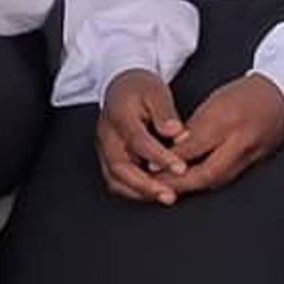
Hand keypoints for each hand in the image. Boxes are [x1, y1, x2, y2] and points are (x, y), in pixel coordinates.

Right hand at [95, 69, 188, 204]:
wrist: (121, 87)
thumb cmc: (140, 88)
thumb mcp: (156, 91)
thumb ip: (166, 113)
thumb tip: (177, 133)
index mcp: (118, 114)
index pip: (138, 141)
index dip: (160, 157)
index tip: (181, 168)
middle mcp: (106, 134)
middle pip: (119, 166)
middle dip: (146, 185)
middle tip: (170, 194)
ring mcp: (103, 148)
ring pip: (114, 178)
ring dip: (139, 192)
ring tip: (164, 197)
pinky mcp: (106, 157)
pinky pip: (116, 181)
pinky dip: (134, 190)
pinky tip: (153, 192)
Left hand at [165, 74, 283, 194]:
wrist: (283, 97)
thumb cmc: (246, 95)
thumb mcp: (216, 101)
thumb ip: (195, 127)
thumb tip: (172, 148)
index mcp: (228, 120)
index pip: (195, 146)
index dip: (172, 159)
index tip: (152, 166)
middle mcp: (241, 142)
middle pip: (207, 173)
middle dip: (180, 184)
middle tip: (158, 187)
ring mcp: (252, 157)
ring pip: (218, 180)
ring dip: (192, 187)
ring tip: (169, 189)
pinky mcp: (257, 165)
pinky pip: (229, 179)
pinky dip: (209, 183)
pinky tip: (193, 185)